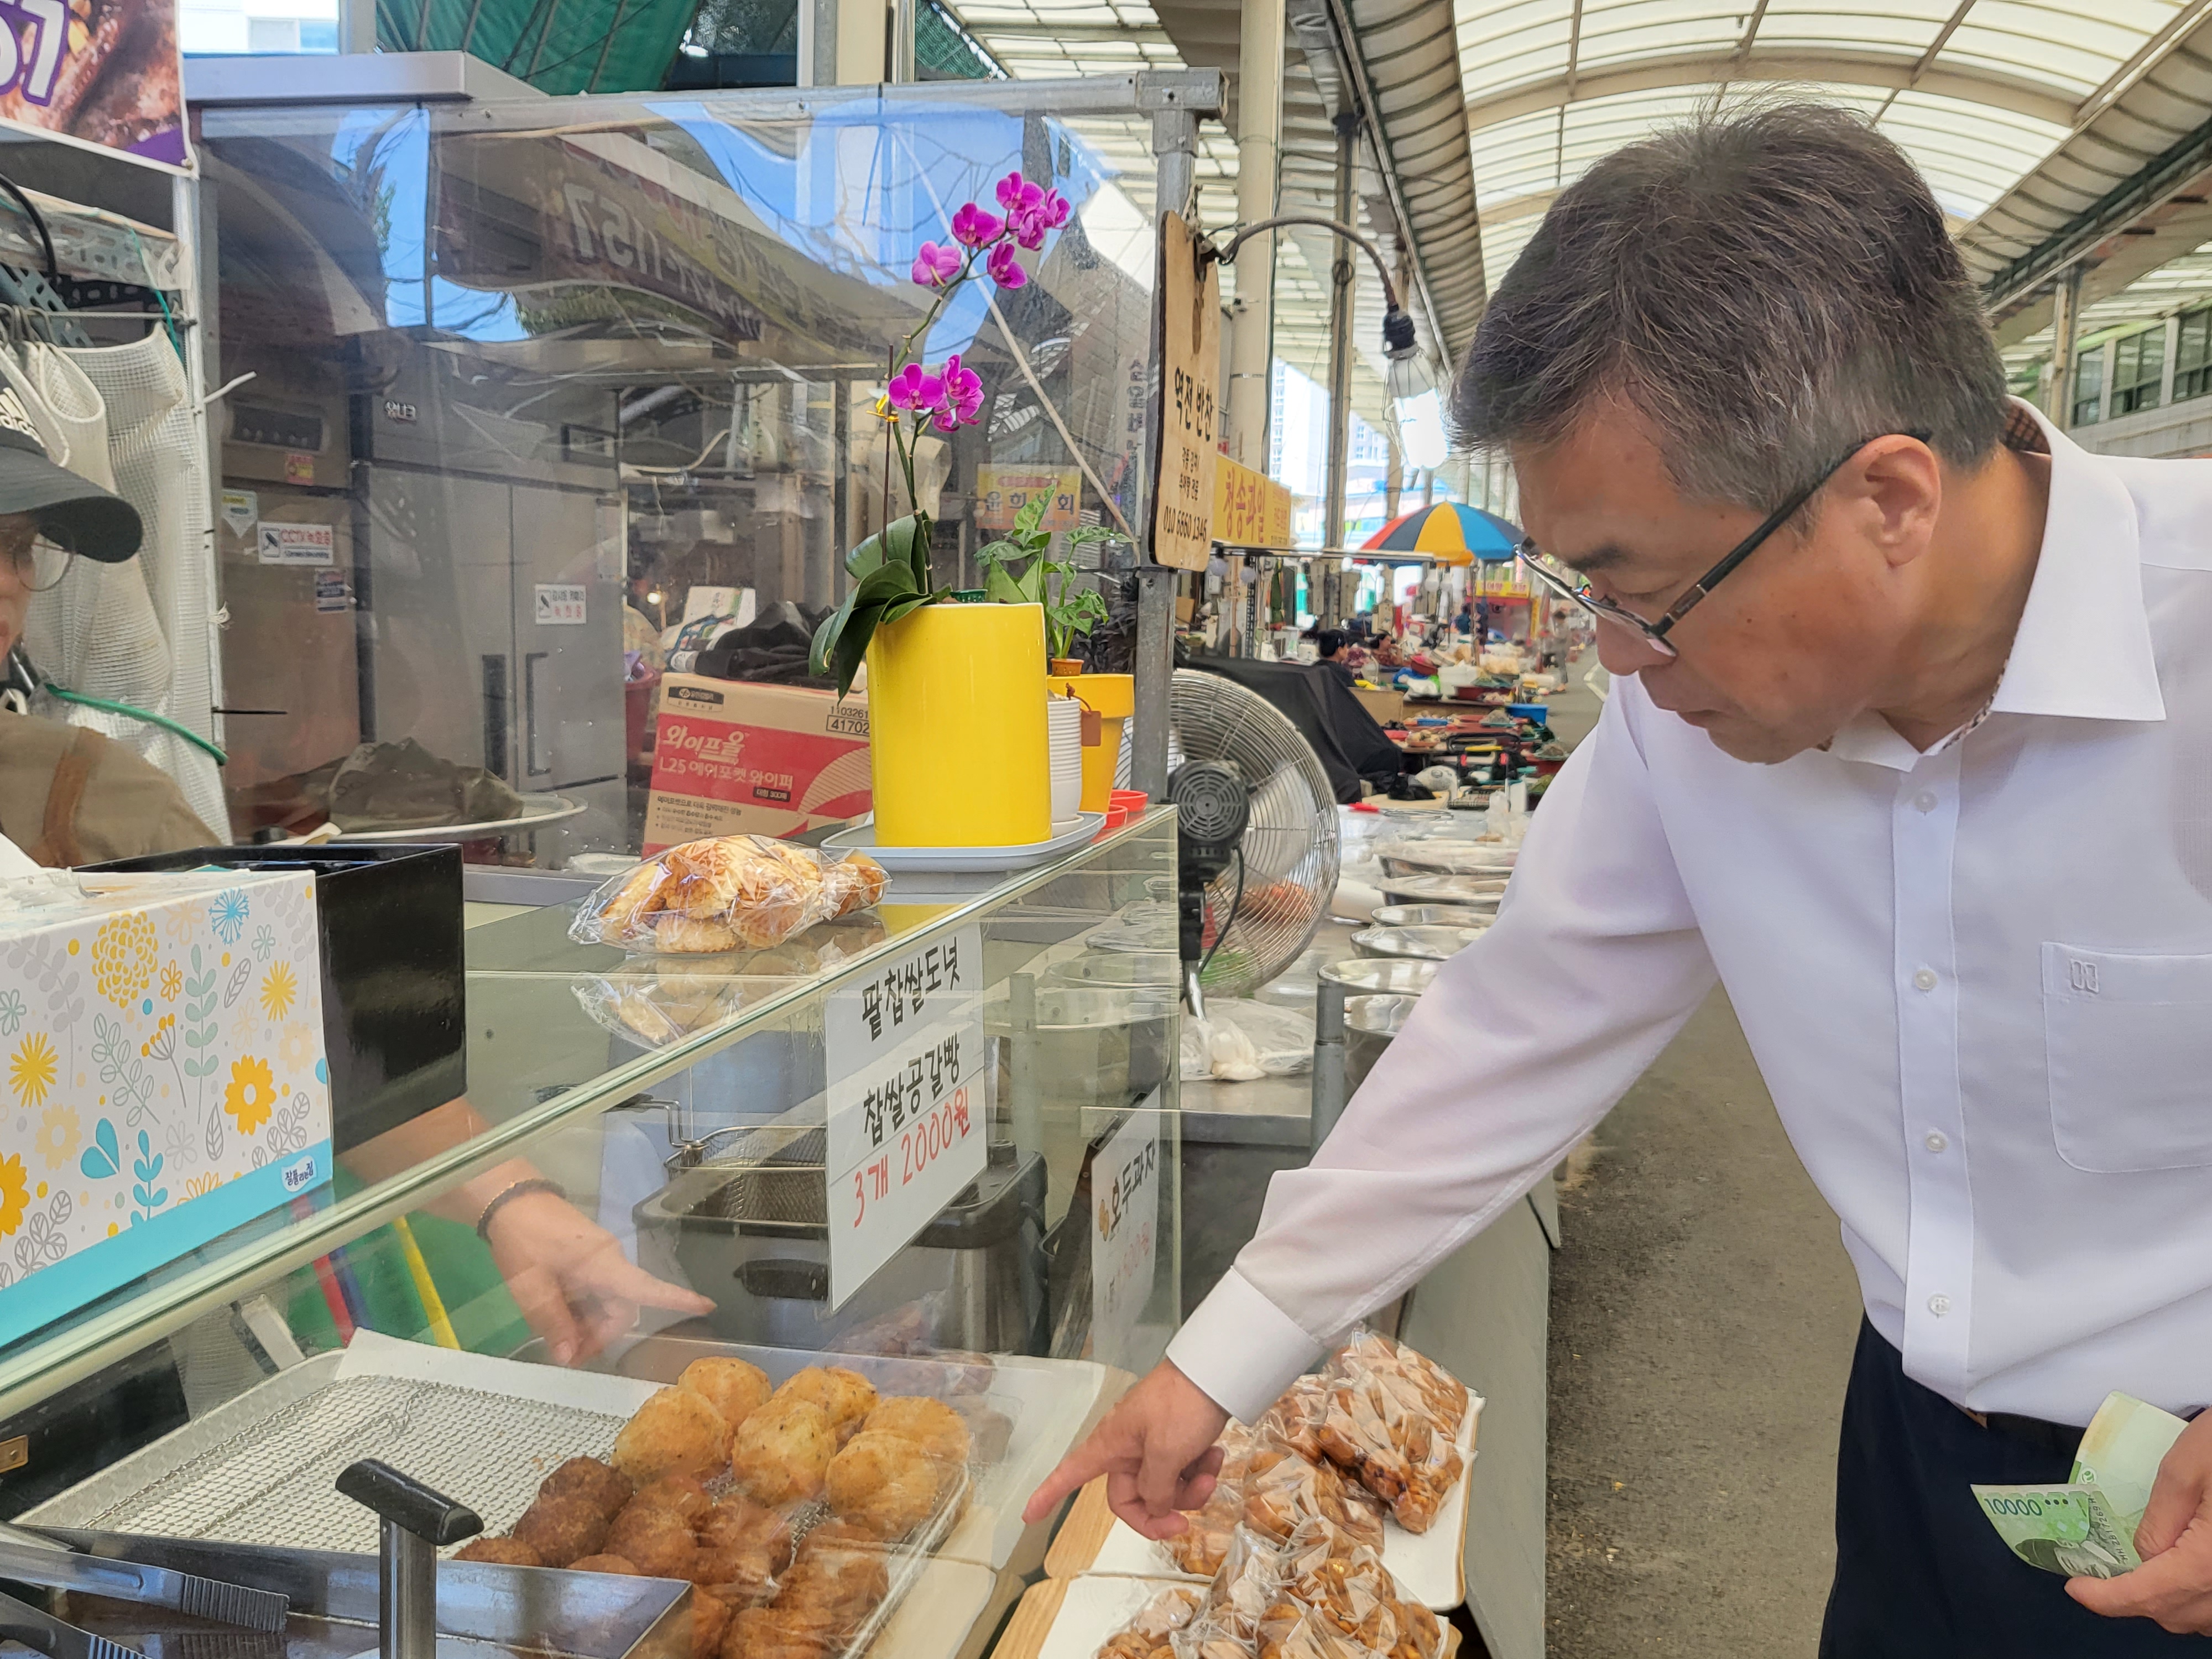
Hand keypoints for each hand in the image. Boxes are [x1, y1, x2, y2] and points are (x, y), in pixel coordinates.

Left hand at [483, 1188, 712, 1365]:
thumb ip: (552, 1322)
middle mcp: (608, 1262)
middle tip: (567, 1355)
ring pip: (606, 1303)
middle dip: (600, 1336)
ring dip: (588, 1325)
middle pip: (622, 1308)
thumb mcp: (531, 1286)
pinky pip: (595, 1292)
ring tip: (557, 1339)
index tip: (707, 1306)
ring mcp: (598, 1259)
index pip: (647, 1288)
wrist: (510, 1198)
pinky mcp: (586, 1259)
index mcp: (603, 1266)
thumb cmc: (523, 1238)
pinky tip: (558, 1318)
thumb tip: (568, 1357)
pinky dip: (581, 1310)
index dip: (678, 1299)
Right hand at [1023, 1360, 1230, 1538]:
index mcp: (1110, 1446)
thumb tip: (1155, 1506)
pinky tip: (1215, 1456)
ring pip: (1164, 1487)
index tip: (1028, 1516)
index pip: (1070, 1474)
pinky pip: (1182, 1470)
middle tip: (1188, 1520)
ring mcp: (1152, 1444)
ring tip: (1210, 1470)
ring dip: (1190, 1488)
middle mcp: (1126, 1448)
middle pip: (1133, 1497)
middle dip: (1164, 1508)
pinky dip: (1200, 1468)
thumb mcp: (1166, 1453)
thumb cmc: (1181, 1406)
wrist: (1214, 1369)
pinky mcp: (1175, 1439)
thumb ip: (1155, 1489)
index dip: (1048, 1495)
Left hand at [2068, 1408, 2211, 1631]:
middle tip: (2101, 1575)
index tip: (2077, 1589)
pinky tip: (2181, 1571)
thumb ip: (2160, 1518)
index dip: (2108, 1598)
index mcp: (2210, 1561)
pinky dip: (2197, 1598)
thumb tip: (2143, 1554)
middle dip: (2135, 1599)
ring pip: (2202, 1617)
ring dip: (2169, 1602)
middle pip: (2178, 1613)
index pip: (2151, 1594)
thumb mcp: (2186, 1468)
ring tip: (2137, 1573)